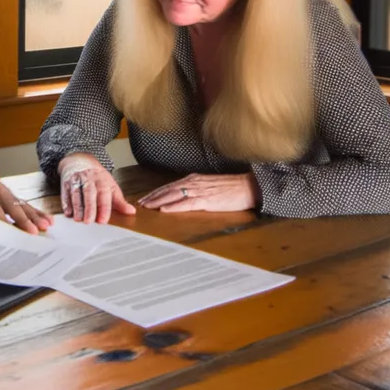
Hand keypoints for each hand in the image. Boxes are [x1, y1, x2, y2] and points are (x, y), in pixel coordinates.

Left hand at [0, 158, 51, 234]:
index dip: (1, 221)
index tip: (8, 234)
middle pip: (12, 206)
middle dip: (23, 220)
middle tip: (33, 233)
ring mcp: (8, 192)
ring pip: (23, 205)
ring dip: (35, 216)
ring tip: (46, 227)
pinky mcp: (14, 196)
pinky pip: (27, 204)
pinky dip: (38, 213)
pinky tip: (48, 221)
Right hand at [59, 154, 135, 223]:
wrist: (80, 161)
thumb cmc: (97, 178)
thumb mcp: (110, 186)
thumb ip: (119, 201)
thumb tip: (131, 212)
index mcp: (102, 180)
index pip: (104, 194)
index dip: (103, 207)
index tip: (103, 220)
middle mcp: (89, 179)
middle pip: (89, 193)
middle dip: (89, 208)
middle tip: (89, 221)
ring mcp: (76, 180)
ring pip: (76, 193)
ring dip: (77, 207)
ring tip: (79, 219)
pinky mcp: (66, 183)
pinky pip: (65, 193)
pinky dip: (66, 204)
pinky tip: (68, 213)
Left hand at [138, 173, 258, 212]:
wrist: (248, 186)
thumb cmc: (233, 188)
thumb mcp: (211, 186)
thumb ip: (198, 189)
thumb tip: (186, 197)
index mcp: (195, 179)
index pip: (170, 186)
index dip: (157, 192)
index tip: (146, 198)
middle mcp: (194, 182)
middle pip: (168, 189)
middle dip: (153, 197)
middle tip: (140, 204)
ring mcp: (200, 191)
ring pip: (173, 195)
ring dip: (158, 201)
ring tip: (147, 207)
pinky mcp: (207, 200)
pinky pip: (187, 203)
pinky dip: (174, 207)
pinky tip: (165, 210)